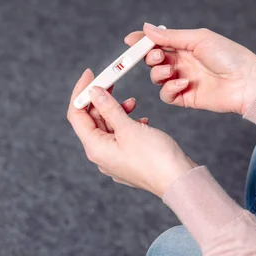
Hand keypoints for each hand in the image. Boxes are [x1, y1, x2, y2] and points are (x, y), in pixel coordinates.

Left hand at [67, 69, 196, 196]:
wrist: (179, 181)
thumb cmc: (156, 158)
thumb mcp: (129, 128)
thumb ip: (110, 109)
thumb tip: (94, 93)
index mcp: (95, 148)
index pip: (76, 115)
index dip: (81, 93)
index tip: (90, 75)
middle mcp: (101, 156)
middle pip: (93, 121)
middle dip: (103, 100)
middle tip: (113, 81)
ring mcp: (115, 160)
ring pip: (109, 128)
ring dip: (118, 112)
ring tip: (133, 103)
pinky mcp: (129, 161)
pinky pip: (122, 138)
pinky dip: (128, 125)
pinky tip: (142, 121)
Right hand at [124, 24, 255, 114]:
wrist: (247, 82)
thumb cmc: (229, 56)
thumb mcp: (199, 39)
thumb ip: (171, 37)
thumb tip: (146, 29)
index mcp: (187, 46)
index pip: (158, 42)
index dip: (143, 41)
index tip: (130, 41)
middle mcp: (184, 62)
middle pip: (154, 60)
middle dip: (149, 57)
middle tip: (157, 56)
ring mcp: (184, 80)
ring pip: (157, 78)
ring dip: (158, 73)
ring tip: (171, 71)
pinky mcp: (187, 98)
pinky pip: (167, 95)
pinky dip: (169, 89)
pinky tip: (181, 84)